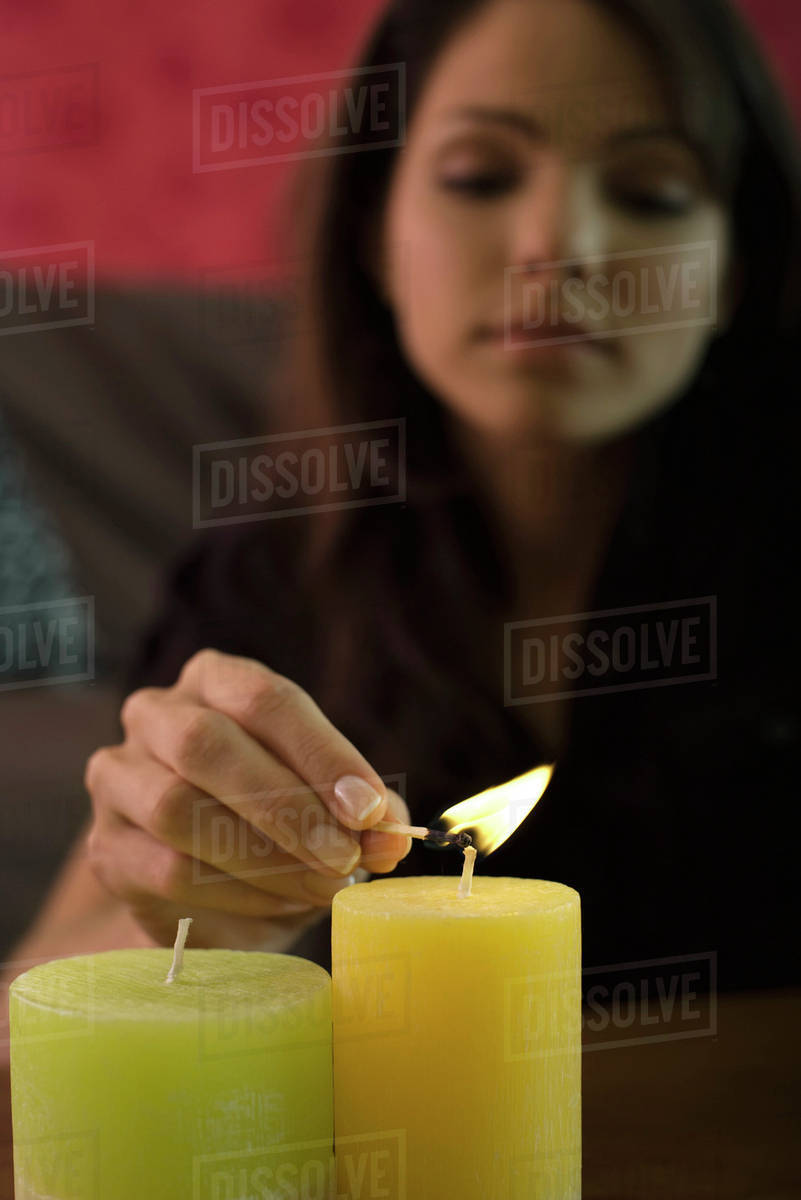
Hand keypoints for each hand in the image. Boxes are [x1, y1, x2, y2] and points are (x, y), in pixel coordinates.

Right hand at [85, 649, 410, 950]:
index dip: (321, 754)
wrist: (215, 889)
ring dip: (263, 857)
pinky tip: (280, 902)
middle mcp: (155, 715)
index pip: (265, 699)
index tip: (369, 810)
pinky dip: (236, 894)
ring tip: (321, 886)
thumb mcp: (329, 804)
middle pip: (208, 744)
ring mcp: (118, 779)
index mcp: (215, 680)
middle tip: (344, 857)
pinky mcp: (106, 848)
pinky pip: (166, 870)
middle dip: (287, 807)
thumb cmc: (279, 820)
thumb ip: (364, 813)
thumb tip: (392, 837)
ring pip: (178, 809)